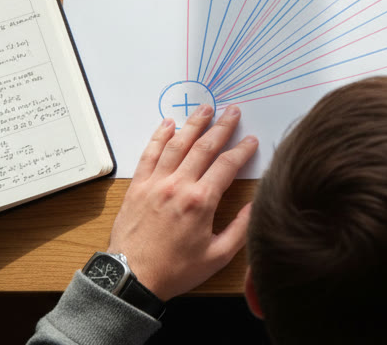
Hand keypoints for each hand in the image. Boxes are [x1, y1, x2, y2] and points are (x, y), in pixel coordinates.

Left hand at [107, 104, 257, 300]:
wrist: (132, 278)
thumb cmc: (175, 271)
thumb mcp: (217, 257)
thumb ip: (240, 229)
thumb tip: (254, 205)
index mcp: (201, 201)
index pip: (227, 165)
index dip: (242, 150)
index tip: (251, 140)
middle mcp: (178, 185)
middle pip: (204, 147)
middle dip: (221, 127)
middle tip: (232, 112)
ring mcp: (155, 183)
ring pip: (177, 144)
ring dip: (193, 124)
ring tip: (205, 108)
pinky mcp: (137, 187)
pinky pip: (149, 154)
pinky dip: (159, 136)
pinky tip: (168, 124)